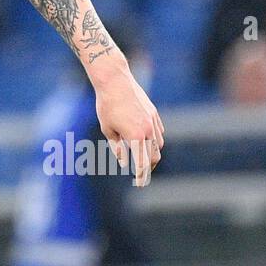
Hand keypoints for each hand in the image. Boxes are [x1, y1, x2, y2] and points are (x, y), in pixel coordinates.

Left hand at [92, 65, 164, 186]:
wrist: (115, 81)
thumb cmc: (106, 106)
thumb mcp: (107, 129)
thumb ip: (117, 148)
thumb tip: (124, 163)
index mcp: (135, 137)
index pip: (142, 164)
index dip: (141, 176)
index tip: (138, 183)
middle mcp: (148, 131)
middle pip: (154, 157)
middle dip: (149, 168)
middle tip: (141, 174)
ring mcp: (153, 121)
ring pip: (159, 145)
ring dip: (153, 154)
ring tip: (143, 159)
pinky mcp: (154, 114)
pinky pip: (159, 132)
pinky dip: (155, 141)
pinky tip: (147, 142)